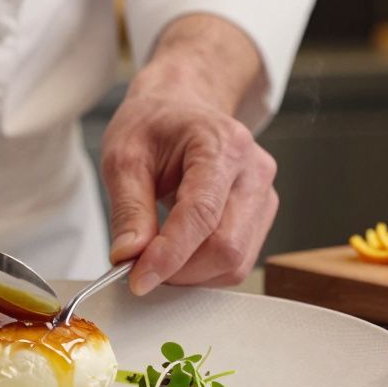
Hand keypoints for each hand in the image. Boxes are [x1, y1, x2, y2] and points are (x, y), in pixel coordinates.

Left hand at [102, 15, 278, 294]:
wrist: (180, 107)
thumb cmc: (153, 125)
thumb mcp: (124, 156)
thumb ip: (128, 209)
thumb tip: (129, 257)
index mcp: (222, 144)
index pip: (202, 214)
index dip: (169, 255)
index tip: (137, 279)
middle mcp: (254, 171)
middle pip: (227, 247)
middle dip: (179, 270)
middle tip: (138, 268)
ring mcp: (264, 195)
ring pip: (235, 262)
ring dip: (191, 274)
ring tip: (155, 255)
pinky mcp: (261, 216)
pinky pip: (238, 261)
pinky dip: (203, 270)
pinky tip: (177, 252)